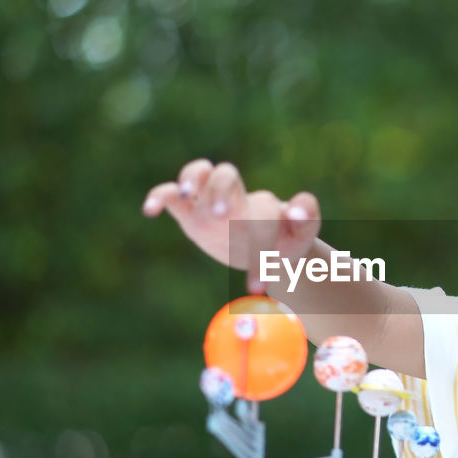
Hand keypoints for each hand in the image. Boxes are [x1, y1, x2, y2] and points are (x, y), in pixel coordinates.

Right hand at [142, 159, 320, 293]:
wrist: (270, 246)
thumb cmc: (286, 240)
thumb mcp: (303, 235)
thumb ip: (308, 217)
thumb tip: (296, 208)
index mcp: (264, 206)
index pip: (263, 210)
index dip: (262, 241)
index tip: (259, 283)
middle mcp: (236, 196)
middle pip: (225, 177)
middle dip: (222, 191)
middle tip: (223, 214)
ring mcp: (210, 200)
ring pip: (199, 174)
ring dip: (192, 178)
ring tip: (186, 193)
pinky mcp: (189, 210)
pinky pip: (170, 195)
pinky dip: (158, 196)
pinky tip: (150, 210)